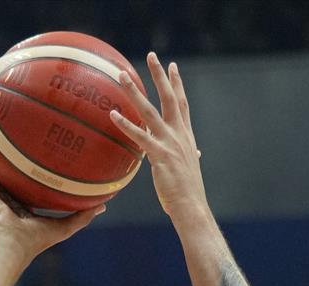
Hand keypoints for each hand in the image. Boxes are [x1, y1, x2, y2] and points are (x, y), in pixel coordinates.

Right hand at [0, 134, 104, 259]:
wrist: (12, 245)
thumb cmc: (36, 240)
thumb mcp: (65, 226)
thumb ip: (82, 215)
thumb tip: (104, 205)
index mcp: (23, 206)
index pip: (26, 184)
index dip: (30, 169)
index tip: (37, 152)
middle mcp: (6, 199)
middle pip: (6, 171)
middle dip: (8, 155)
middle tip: (13, 133)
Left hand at [110, 53, 208, 223]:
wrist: (191, 207)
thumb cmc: (188, 193)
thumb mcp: (189, 169)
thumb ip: (189, 156)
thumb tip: (195, 153)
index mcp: (186, 137)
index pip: (182, 105)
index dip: (177, 85)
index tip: (172, 67)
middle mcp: (179, 135)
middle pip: (170, 99)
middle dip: (160, 76)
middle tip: (152, 56)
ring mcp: (169, 144)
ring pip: (150, 111)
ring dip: (135, 92)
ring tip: (122, 76)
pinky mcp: (159, 155)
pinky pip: (139, 136)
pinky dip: (125, 124)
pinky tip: (113, 114)